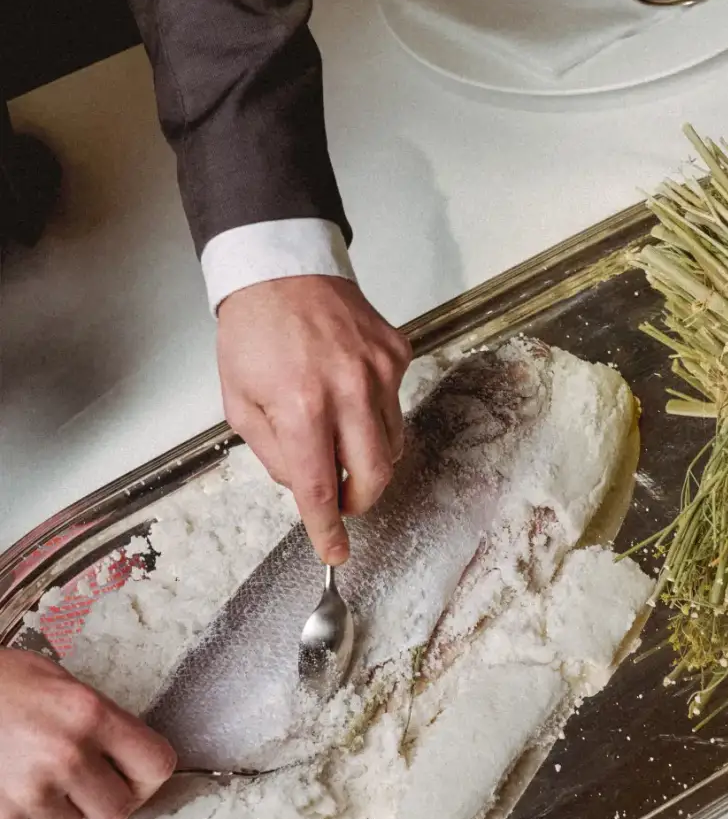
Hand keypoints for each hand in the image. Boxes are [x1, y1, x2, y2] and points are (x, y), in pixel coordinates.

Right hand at [0, 648, 176, 818]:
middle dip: (102, 800)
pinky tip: (2, 781)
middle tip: (83, 782)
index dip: (147, 775)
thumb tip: (128, 756)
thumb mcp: (60, 682)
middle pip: (117, 810)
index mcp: (90, 715)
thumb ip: (99, 720)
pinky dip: (12, 812)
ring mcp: (29, 789)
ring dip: (54, 809)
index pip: (157, 765)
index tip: (133, 774)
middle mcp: (66, 754)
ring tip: (31, 773)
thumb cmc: (0, 681)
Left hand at [216, 276, 411, 563]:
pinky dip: (374, 415)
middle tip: (340, 499)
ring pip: (392, 444)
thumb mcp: (239, 402)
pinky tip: (350, 394)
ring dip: (368, 458)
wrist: (281, 267)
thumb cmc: (253, 334)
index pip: (320, 486)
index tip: (335, 551)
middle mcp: (348, 390)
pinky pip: (395, 405)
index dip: (328, 528)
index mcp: (300, 405)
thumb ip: (274, 453)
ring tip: (340, 439)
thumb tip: (308, 484)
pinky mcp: (398, 353)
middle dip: (359, 499)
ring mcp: (380, 370)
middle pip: (374, 475)